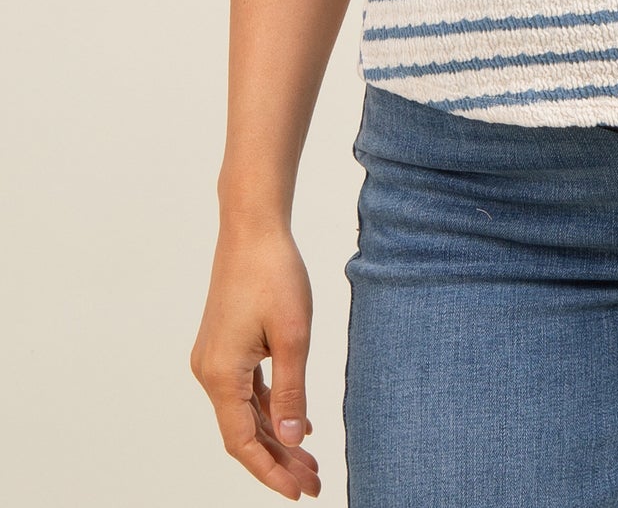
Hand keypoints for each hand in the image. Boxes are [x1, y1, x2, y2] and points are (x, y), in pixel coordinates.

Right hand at [190, 224, 320, 498]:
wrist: (252, 228)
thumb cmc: (274, 274)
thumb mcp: (293, 336)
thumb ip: (292, 392)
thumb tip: (291, 440)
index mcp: (222, 375)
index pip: (242, 442)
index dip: (270, 471)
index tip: (299, 492)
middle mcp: (210, 372)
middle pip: (244, 432)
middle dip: (279, 460)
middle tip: (315, 482)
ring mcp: (215, 359)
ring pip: (246, 413)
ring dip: (276, 436)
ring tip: (311, 462)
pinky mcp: (225, 346)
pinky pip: (247, 390)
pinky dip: (270, 409)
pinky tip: (297, 422)